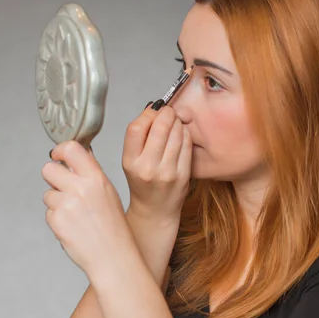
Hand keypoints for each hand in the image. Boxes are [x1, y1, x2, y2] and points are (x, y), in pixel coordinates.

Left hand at [42, 140, 133, 278]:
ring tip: (76, 215)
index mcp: (96, 178)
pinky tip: (73, 227)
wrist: (113, 255)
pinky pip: (49, 212)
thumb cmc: (113, 226)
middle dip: (52, 178)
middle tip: (64, 189)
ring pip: (48, 194)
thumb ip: (91, 174)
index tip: (58, 156)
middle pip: (48, 169)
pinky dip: (58, 219)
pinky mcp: (57, 220)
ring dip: (57, 203)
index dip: (59, 151)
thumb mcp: (108, 192)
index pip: (71, 149)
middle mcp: (81, 188)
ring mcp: (67, 204)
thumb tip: (74, 156)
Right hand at [122, 103, 191, 220]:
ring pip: (176, 133)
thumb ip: (138, 135)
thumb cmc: (142, 182)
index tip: (153, 111)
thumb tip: (153, 107)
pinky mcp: (184, 174)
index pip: (136, 128)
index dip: (147, 114)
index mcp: (130, 162)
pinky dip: (185, 133)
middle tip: (168, 112)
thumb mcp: (130, 160)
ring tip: (174, 122)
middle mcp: (148, 167)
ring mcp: (168, 171)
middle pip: (159, 127)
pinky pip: (187, 144)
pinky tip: (181, 134)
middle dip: (166, 113)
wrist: (156, 210)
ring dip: (177, 122)